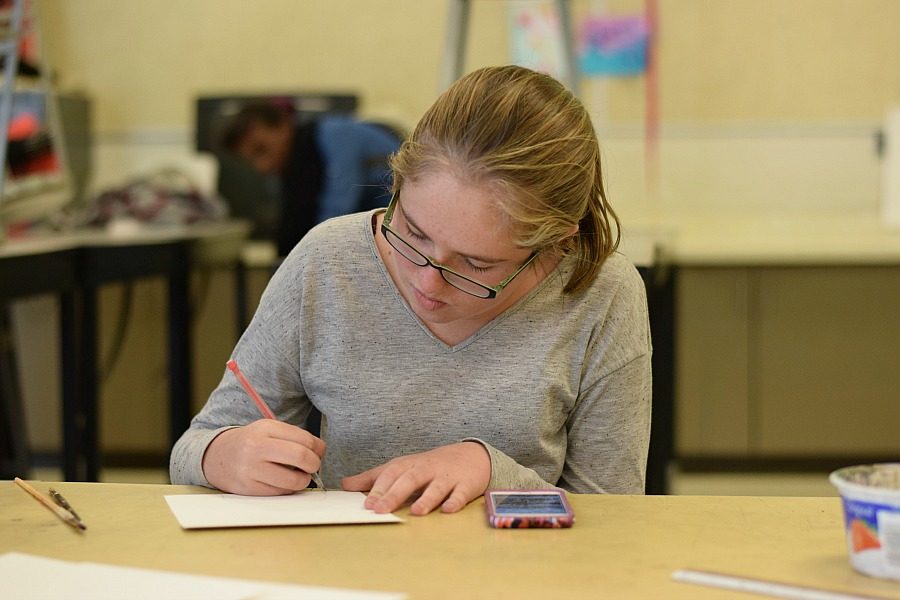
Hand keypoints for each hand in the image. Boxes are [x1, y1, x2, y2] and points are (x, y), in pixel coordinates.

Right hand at [202, 419, 325, 495]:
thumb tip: (320, 450)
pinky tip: (283, 481)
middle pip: (301, 457)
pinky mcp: (248, 488)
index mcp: (265, 428)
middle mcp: (256, 447)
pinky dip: (288, 488)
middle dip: (314, 464)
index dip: (318, 448)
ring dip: (303, 480)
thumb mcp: (268, 430)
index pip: (304, 439)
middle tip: (313, 466)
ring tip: (299, 475)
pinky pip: (280, 492)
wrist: (216, 456)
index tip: (318, 452)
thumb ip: (294, 436)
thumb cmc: (251, 442)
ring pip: (293, 480)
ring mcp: (251, 469)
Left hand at [341, 442, 490, 515]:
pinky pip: (460, 494)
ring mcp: (447, 477)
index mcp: (409, 465)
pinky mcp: (465, 485)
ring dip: (426, 499)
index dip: (378, 489)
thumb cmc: (431, 465)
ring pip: (436, 487)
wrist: (471, 455)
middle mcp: (426, 469)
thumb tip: (345, 485)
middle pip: (410, 480)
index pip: (391, 474)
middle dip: (395, 494)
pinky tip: (448, 510)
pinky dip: (455, 501)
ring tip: (416, 512)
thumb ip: (374, 478)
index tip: (367, 505)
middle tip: (381, 510)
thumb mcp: (402, 467)